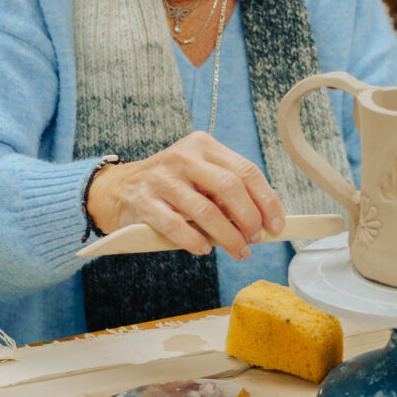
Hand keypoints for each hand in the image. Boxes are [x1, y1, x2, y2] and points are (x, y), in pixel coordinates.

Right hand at [86, 131, 285, 258]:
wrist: (120, 188)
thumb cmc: (172, 186)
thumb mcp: (200, 175)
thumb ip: (227, 192)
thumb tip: (264, 221)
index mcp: (203, 145)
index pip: (245, 171)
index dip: (266, 200)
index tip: (276, 224)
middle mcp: (183, 156)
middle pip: (229, 187)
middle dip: (249, 218)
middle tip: (255, 239)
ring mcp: (162, 177)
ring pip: (205, 210)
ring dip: (227, 236)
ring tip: (238, 251)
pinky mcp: (144, 201)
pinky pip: (176, 225)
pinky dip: (195, 241)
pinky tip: (204, 249)